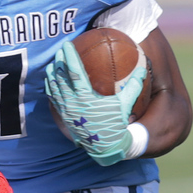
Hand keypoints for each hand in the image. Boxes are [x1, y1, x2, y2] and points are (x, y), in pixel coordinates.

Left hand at [44, 40, 146, 166]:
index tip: (67, 45)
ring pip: (55, 89)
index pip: (75, 73)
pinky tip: (50, 82)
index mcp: (86, 98)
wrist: (105, 147)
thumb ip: (133, 86)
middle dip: (59, 62)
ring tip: (52, 64)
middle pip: (61, 78)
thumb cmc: (115, 124)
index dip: (70, 57)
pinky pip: (54, 100)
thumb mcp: (125, 105)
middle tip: (59, 50)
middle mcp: (73, 103)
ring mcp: (66, 111)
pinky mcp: (64, 117)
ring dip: (52, 75)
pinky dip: (51, 89)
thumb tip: (142, 68)